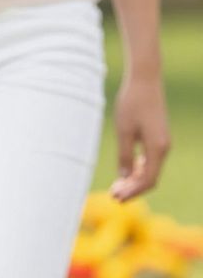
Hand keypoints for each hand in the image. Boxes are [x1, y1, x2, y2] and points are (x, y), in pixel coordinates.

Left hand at [110, 72, 170, 199]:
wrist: (144, 80)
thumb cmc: (132, 103)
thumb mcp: (124, 132)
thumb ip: (124, 156)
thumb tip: (124, 177)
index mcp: (157, 148)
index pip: (147, 180)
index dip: (132, 192)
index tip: (116, 197)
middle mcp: (164, 147)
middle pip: (150, 178)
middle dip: (132, 189)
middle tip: (113, 196)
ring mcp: (162, 143)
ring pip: (150, 170)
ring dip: (134, 180)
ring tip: (116, 187)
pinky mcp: (158, 137)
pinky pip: (150, 160)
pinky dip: (138, 169)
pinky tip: (125, 172)